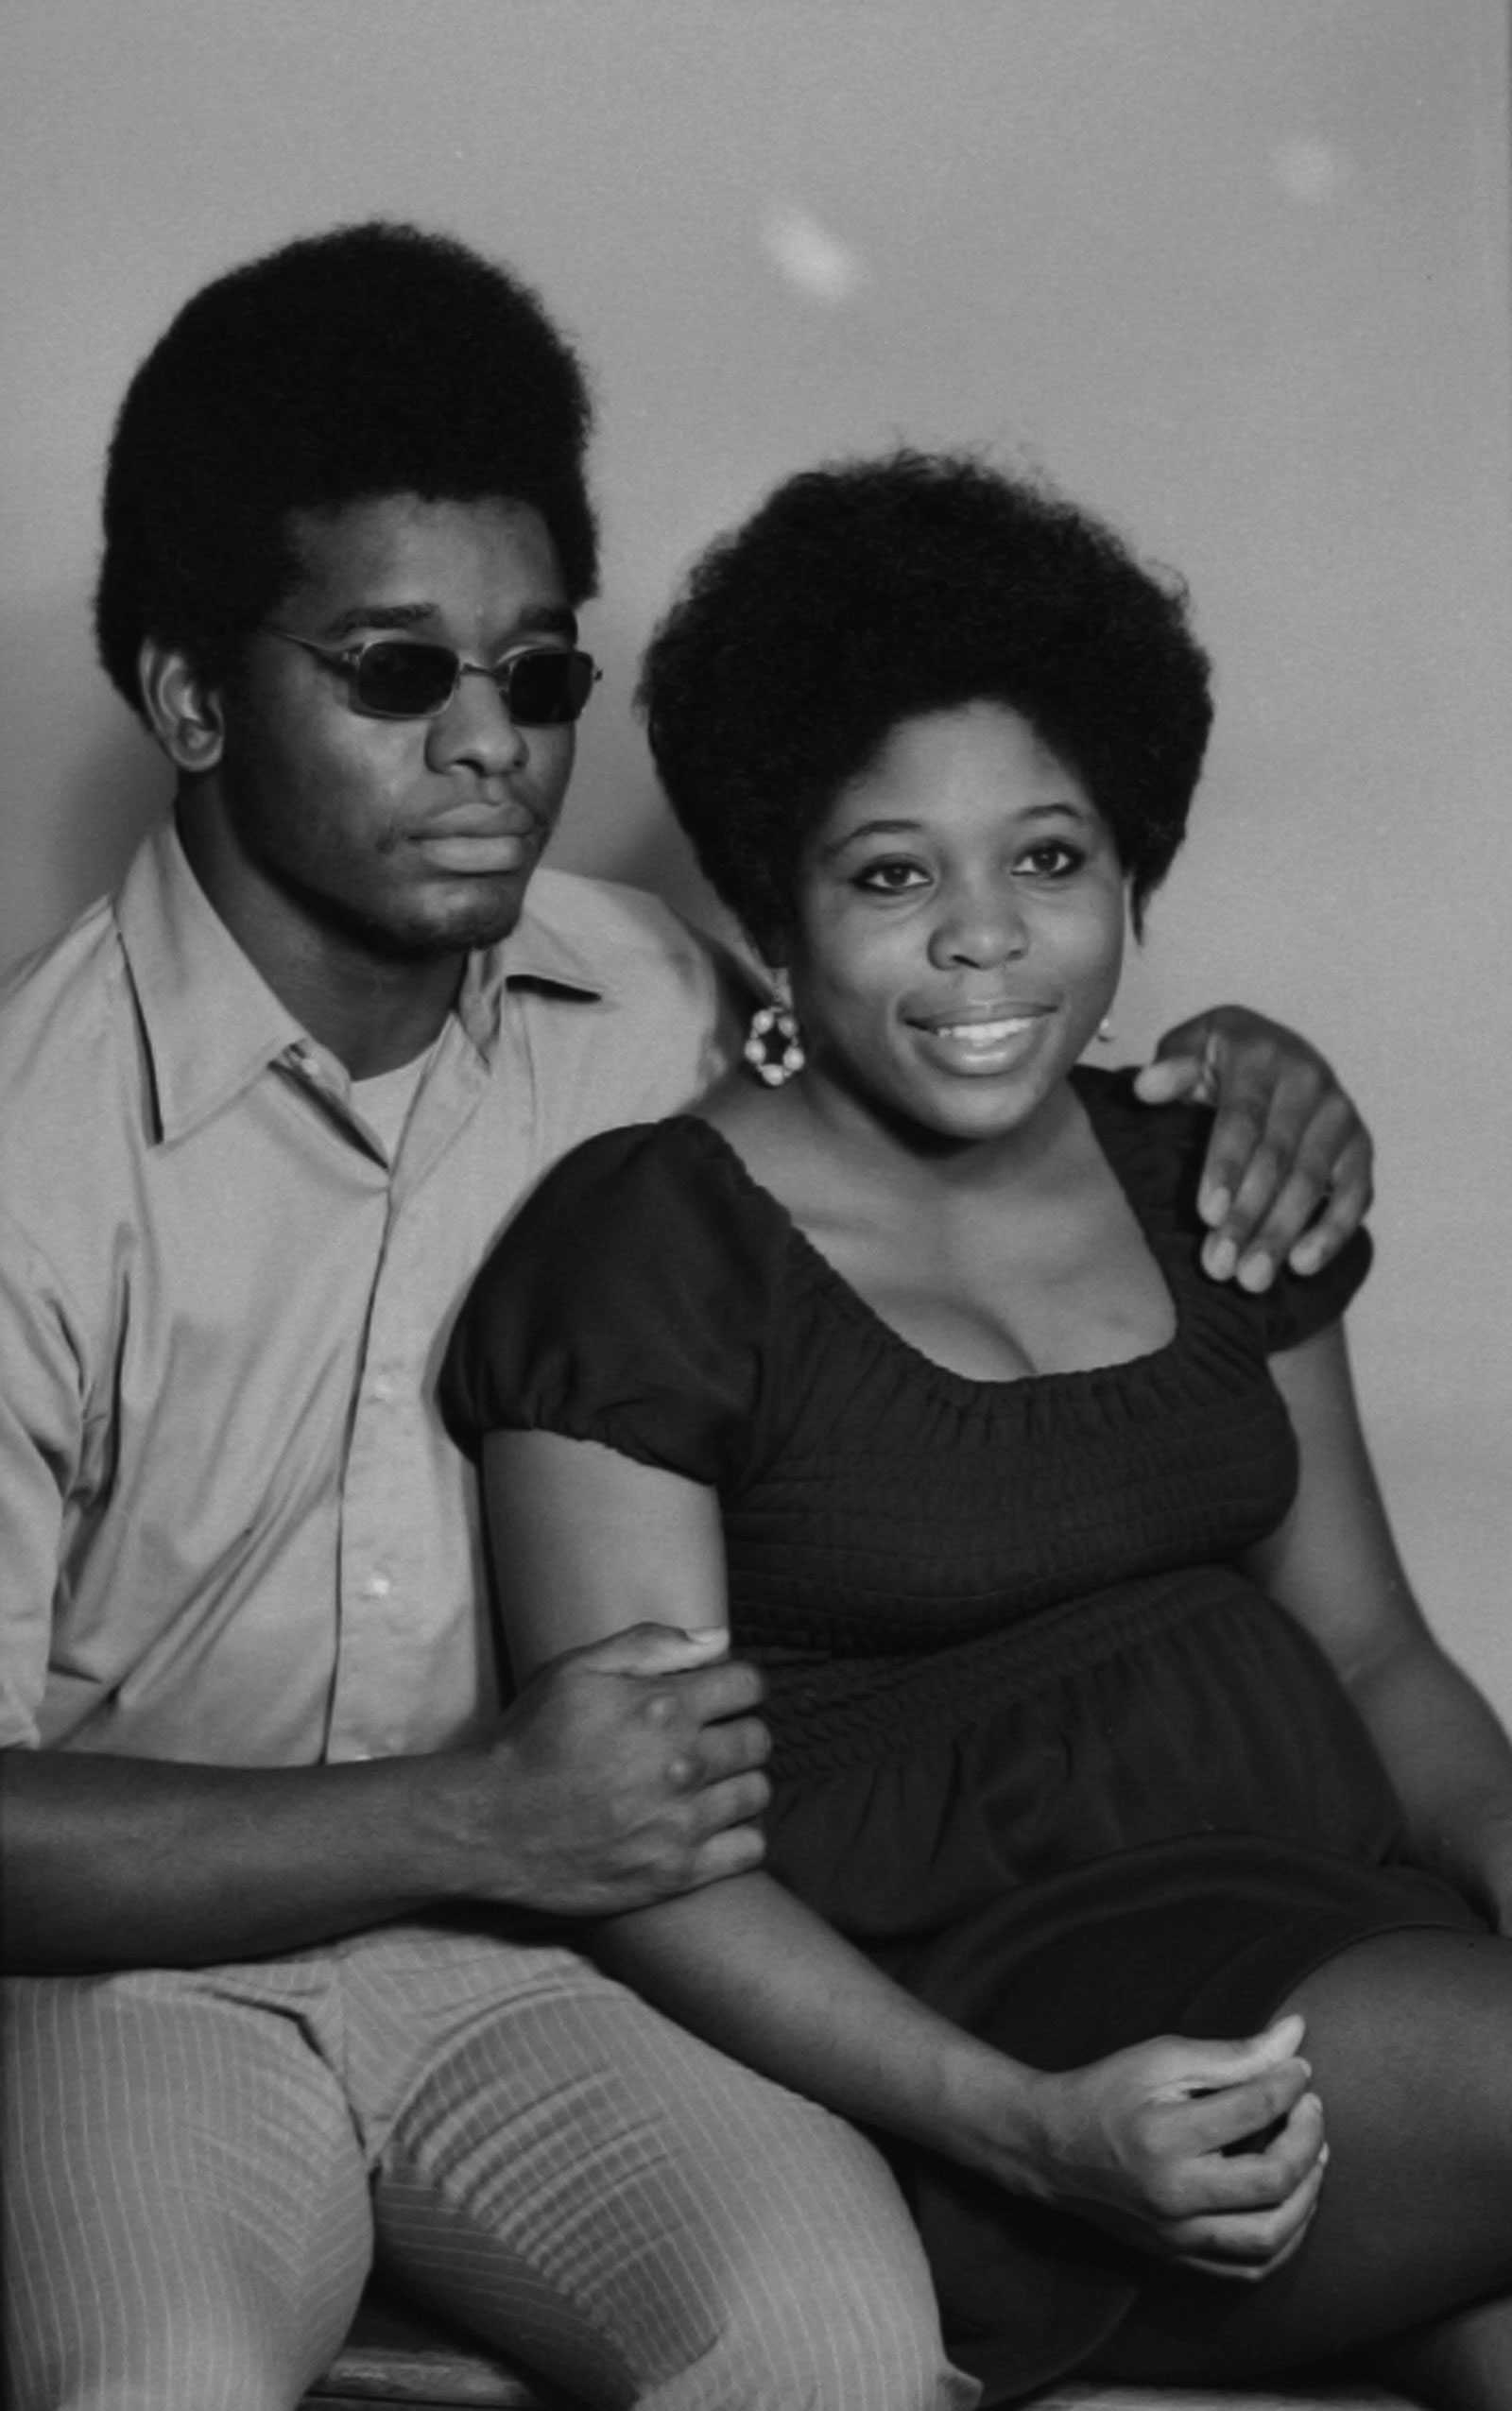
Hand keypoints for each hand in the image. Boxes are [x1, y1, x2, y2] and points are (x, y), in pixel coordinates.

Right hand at [475, 1624, 770, 1916]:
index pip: (749, 1685)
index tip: (719, 1697)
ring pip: (757, 1791)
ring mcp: (682, 1822)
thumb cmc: (531, 1740)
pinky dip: (739, 1835)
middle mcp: (683, 1763)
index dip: (736, 1686)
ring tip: (706, 1784)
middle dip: (738, 1731)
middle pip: (758, 1738)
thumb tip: (722, 1638)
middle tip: (709, 1741)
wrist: (489, 1825)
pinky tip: (708, 1825)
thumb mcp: (575, 1670)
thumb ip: (651, 1644)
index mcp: (664, 1707)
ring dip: (738, 1782)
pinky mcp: (677, 1872)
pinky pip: (750, 1848)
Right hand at [1016, 2015, 1326, 2280]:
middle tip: (1311, 2108)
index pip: (1254, 2110)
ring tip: (1312, 2156)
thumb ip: (1231, 2053)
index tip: (1298, 2068)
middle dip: (1309, 2139)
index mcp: (1165, 2137)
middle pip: (1273, 2180)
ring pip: (1270, 2237)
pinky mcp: (1178, 2258)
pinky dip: (1284, 2238)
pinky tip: (1292, 2202)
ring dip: (1307, 2196)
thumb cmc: (1106, 2092)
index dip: (1289, 2083)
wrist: (1050, 2148)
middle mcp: (1174, 2195)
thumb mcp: (1161, 2058)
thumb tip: (1295, 2035)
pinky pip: (1249, 2269)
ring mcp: (1177, 2236)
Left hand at [1134, 1007, 1372, 1291]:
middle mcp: (1308, 1080)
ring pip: (1313, 1182)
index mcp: (1260, 1055)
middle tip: (1220, 1266)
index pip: (1242, 1118)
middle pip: (1278, 1158)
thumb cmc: (1220, 1060)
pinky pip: (1354, 1194)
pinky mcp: (1360, 1146)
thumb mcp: (1190, 1047)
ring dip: (1282, 1234)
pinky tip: (1302, 1265)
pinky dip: (1332, 1232)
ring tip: (1252, 1279)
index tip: (1207, 1214)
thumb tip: (1146, 1086)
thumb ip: (1171, 1066)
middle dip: (1249, 1216)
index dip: (1226, 1167)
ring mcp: (1339, 1114)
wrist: (1276, 1053)